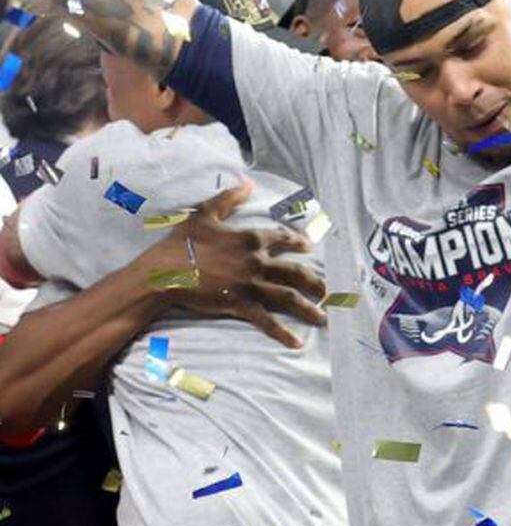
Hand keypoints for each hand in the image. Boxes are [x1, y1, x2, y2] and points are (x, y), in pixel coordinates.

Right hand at [137, 181, 326, 349]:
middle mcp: (257, 262)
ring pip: (288, 297)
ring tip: (325, 318)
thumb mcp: (205, 214)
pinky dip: (282, 333)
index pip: (282, 239)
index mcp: (251, 239)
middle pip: (295, 273)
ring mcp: (251, 284)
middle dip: (316, 282)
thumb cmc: (181, 242)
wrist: (163, 272)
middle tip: (332, 291)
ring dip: (308, 308)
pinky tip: (297, 343)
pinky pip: (266, 320)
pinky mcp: (240, 304)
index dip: (297, 242)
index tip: (308, 247)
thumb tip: (247, 182)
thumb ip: (228, 198)